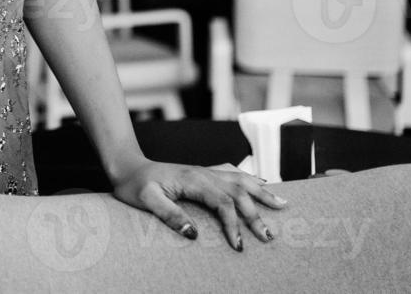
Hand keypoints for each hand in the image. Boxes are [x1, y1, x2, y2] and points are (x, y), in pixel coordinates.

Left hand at [110, 159, 286, 250]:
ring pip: (241, 179)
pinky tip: (262, 181)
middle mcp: (204, 173)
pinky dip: (250, 178)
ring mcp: (205, 171)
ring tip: (283, 204)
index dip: (234, 224)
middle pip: (238, 192)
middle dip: (256, 214)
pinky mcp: (203, 172)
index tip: (239, 245)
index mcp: (193, 180)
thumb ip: (169, 215)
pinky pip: (232, 173)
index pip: (223, 203)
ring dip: (262, 192)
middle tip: (270, 236)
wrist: (127, 166)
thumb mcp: (146, 201)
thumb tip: (193, 234)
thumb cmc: (134, 185)